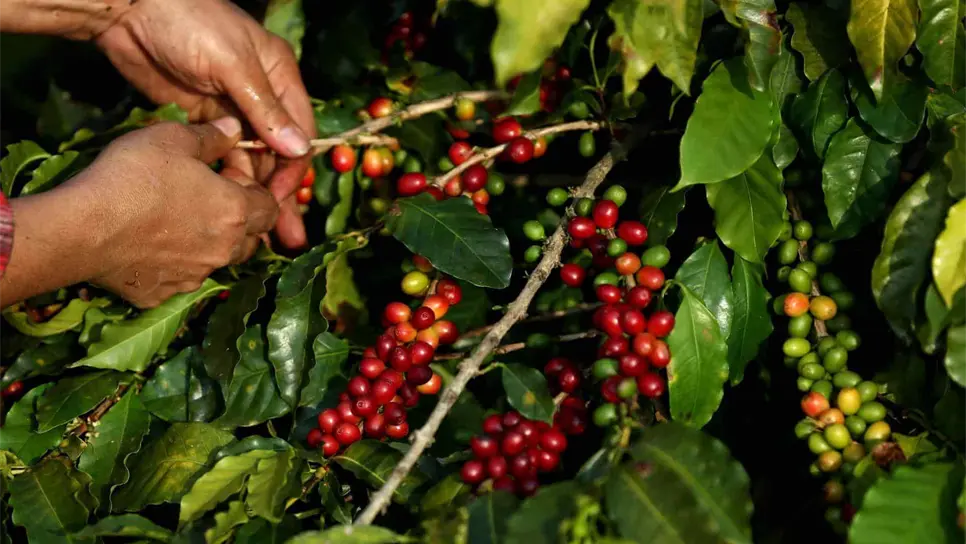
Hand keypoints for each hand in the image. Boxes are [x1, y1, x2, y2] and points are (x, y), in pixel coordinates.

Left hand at [95, 0, 315, 248]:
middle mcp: (261, 98)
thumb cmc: (189, 23)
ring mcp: (231, 111)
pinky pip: (222, 158)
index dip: (293, 169)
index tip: (281, 202)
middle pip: (278, 154)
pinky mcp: (202, 121)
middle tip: (288, 237)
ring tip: (261, 236)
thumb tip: (300, 150)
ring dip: (255, 196)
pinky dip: (227, 182)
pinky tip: (229, 210)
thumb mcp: (232, 64)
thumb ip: (264, 108)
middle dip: (282, 195)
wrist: (129, 9)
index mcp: (279, 77)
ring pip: (251, 161)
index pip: (297, 132)